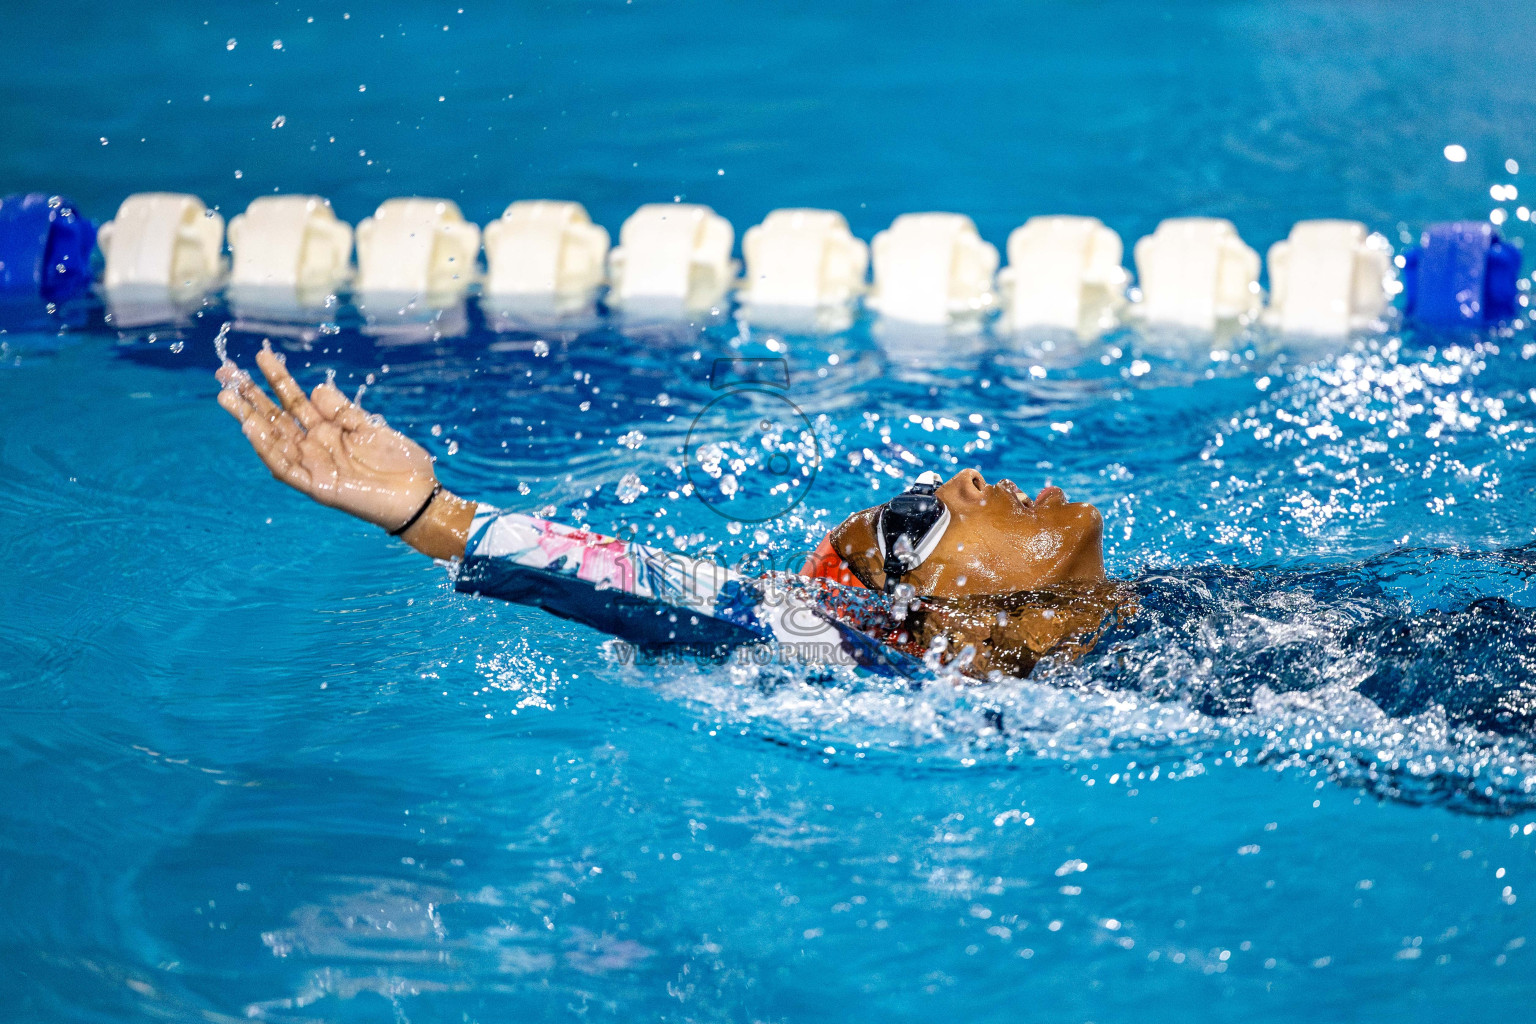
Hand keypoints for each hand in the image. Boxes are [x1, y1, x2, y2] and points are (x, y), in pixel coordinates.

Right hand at [216, 345, 437, 532]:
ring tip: (228, 397)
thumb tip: (314, 389)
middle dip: (251, 397)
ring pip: (274, 441)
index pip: (295, 401)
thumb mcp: (370, 428)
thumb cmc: (400, 463)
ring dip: (250, 420)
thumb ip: (342, 411)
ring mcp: (314, 467)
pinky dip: (269, 451)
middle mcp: (315, 448)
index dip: (278, 379)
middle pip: (276, 419)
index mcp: (329, 431)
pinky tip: (252, 431)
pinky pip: (287, 468)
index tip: (260, 356)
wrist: (420, 496)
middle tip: (225, 373)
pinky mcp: (318, 487)